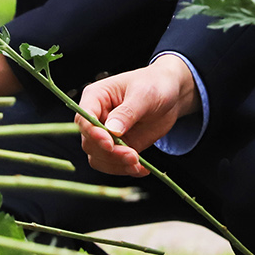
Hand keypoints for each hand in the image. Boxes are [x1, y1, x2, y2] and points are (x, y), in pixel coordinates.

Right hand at [75, 56, 198, 176]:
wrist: (171, 94)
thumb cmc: (154, 84)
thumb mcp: (143, 95)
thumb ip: (127, 112)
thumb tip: (111, 130)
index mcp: (96, 97)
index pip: (84, 118)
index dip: (92, 133)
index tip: (109, 143)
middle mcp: (96, 117)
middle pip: (90, 143)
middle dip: (110, 153)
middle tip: (132, 155)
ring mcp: (106, 135)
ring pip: (99, 158)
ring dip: (117, 165)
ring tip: (138, 163)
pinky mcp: (119, 147)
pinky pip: (114, 165)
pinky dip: (126, 170)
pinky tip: (142, 169)